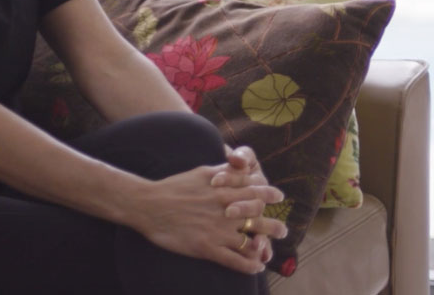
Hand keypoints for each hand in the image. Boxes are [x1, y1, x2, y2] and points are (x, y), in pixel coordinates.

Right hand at [128, 164, 287, 273]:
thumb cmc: (174, 186)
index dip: (269, 195)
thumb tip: (238, 166)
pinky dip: (248, 265)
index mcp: (225, 190)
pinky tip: (256, 268)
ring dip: (264, 247)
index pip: (256, 191)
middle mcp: (226, 210)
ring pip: (250, 241)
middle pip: (259, 217)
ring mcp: (218, 230)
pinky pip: (234, 260)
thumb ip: (224, 172)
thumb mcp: (202, 172)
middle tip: (283, 230)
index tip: (279, 197)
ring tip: (270, 252)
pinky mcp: (207, 248)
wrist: (150, 205)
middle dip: (274, 225)